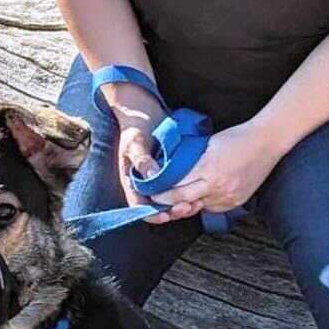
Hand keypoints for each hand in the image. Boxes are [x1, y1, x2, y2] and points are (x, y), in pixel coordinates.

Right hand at [108, 92, 191, 221]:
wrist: (144, 112)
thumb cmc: (136, 126)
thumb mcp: (135, 142)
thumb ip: (142, 159)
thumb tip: (152, 176)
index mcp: (131, 181)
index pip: (139, 206)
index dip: (152, 214)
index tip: (166, 216)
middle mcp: (143, 184)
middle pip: (156, 208)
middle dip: (171, 212)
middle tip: (186, 208)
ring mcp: (155, 179)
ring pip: (167, 200)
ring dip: (180, 204)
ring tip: (194, 203)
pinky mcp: (167, 173)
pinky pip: (176, 188)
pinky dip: (185, 192)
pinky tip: (197, 192)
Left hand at [148, 119, 282, 224]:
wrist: (267, 142)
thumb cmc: (237, 138)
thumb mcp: (208, 144)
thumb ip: (191, 161)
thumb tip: (171, 171)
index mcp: (207, 167)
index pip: (176, 186)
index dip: (161, 192)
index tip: (152, 192)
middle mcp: (216, 185)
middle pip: (182, 200)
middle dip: (167, 202)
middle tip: (156, 200)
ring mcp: (226, 196)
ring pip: (197, 207)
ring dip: (186, 204)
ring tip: (177, 199)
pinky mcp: (234, 202)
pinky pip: (212, 208)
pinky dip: (204, 203)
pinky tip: (202, 195)